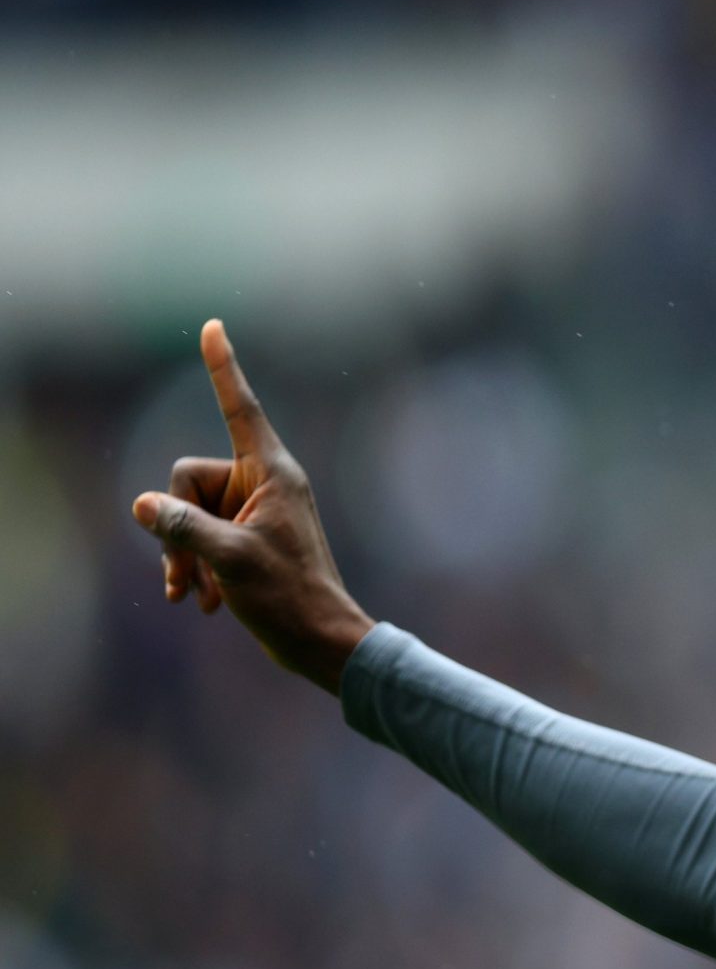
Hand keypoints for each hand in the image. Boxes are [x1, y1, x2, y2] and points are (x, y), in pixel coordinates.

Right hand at [130, 320, 375, 693]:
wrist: (320, 641)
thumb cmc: (287, 597)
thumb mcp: (228, 559)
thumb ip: (183, 527)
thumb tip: (143, 505)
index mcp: (272, 472)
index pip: (239, 408)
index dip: (223, 369)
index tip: (213, 327)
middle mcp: (263, 483)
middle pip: (188, 479)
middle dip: (177, 527)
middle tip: (189, 575)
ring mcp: (254, 511)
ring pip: (188, 513)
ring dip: (185, 557)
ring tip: (198, 596)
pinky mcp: (246, 537)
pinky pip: (200, 537)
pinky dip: (198, 570)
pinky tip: (206, 604)